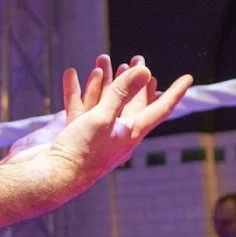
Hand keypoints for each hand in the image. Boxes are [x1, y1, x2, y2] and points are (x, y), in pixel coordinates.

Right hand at [33, 54, 190, 197]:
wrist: (47, 178)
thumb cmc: (79, 153)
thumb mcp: (103, 118)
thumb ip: (122, 93)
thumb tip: (146, 71)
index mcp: (131, 135)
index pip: (159, 110)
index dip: (174, 93)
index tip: (188, 77)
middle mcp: (116, 135)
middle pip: (131, 103)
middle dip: (134, 80)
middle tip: (136, 58)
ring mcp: (95, 135)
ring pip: (103, 102)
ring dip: (104, 81)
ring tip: (104, 59)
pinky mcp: (74, 134)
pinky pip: (80, 108)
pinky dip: (78, 90)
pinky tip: (73, 74)